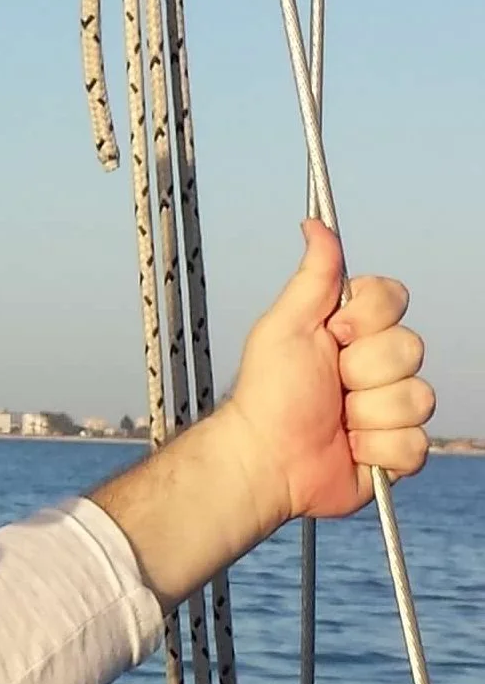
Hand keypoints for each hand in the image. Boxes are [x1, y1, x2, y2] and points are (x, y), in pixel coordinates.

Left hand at [223, 218, 433, 523]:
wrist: (265, 459)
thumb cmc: (267, 394)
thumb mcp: (286, 326)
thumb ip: (313, 276)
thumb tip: (316, 223)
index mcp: (354, 332)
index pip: (395, 300)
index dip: (368, 319)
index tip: (334, 332)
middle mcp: (378, 366)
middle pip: (411, 348)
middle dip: (363, 370)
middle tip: (330, 384)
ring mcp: (390, 408)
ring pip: (417, 398)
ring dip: (367, 414)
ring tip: (336, 421)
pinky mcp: (397, 450)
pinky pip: (415, 443)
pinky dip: (376, 449)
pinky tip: (349, 449)